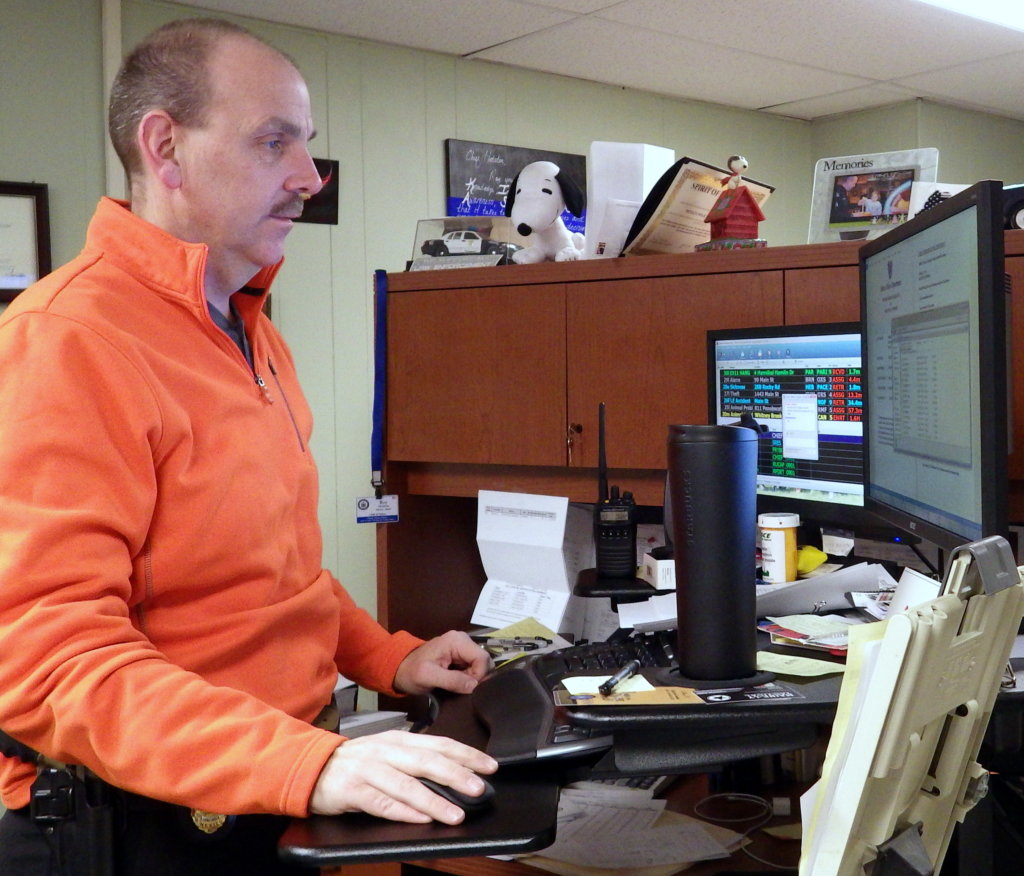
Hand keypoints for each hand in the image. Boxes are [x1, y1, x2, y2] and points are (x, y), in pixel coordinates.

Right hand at [309, 729, 497, 822]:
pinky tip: (421, 819)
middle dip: (456, 775)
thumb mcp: (389, 751)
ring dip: (433, 800)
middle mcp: (387, 751)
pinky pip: (382, 803)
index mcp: (400, 739)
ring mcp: (369, 770)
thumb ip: (417, 759)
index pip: (440, 744)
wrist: (313, 765)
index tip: (490, 766)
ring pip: (407, 785)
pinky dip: (403, 812)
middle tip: (479, 788)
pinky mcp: (353, 790)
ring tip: (455, 812)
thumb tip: (455, 772)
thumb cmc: (358, 761)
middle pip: (427, 761)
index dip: (467, 755)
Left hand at [393, 630, 491, 695]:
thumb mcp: (428, 677)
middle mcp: (463, 639)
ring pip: (481, 665)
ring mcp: (463, 646)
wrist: (401, 669)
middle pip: (484, 661)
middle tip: (460, 687)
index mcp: (457, 641)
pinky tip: (457, 682)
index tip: (466, 687)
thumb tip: (474, 685)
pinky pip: (474, 666)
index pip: (482, 658)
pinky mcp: (461, 654)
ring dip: (472, 678)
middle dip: (476, 677)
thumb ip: (452, 680)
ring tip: (457, 685)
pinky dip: (469, 677)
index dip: (479, 675)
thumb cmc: (412, 672)